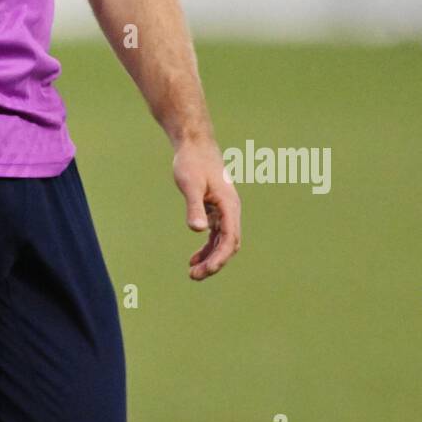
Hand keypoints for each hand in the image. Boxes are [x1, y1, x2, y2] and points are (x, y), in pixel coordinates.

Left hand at [172, 136, 241, 280]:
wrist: (194, 145)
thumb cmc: (192, 162)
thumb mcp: (190, 184)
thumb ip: (194, 207)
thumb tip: (197, 230)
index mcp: (229, 206)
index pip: (230, 239)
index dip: (219, 258)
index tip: (205, 271)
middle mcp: (231, 211)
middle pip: (228, 245)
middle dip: (214, 263)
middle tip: (194, 276)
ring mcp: (225, 211)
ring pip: (222, 242)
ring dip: (210, 258)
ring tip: (193, 273)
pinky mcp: (216, 209)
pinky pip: (216, 235)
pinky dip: (207, 248)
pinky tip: (194, 258)